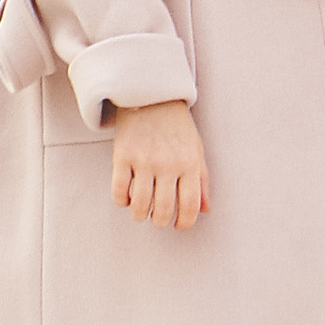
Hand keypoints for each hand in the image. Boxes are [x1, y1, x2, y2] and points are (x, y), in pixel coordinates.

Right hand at [111, 99, 210, 232]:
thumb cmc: (177, 128)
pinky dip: (123, 202)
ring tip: (142, 212)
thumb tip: (206, 210)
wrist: (152, 97)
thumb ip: (201, 181)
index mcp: (190, 163)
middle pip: (163, 210)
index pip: (190, 205)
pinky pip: (119, 192)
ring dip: (141, 215)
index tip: (179, 226)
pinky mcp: (122, 156)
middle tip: (159, 219)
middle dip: (161, 222)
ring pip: (140, 206)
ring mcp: (144, 160)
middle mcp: (168, 163)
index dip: (185, 223)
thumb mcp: (196, 150)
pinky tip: (128, 197)